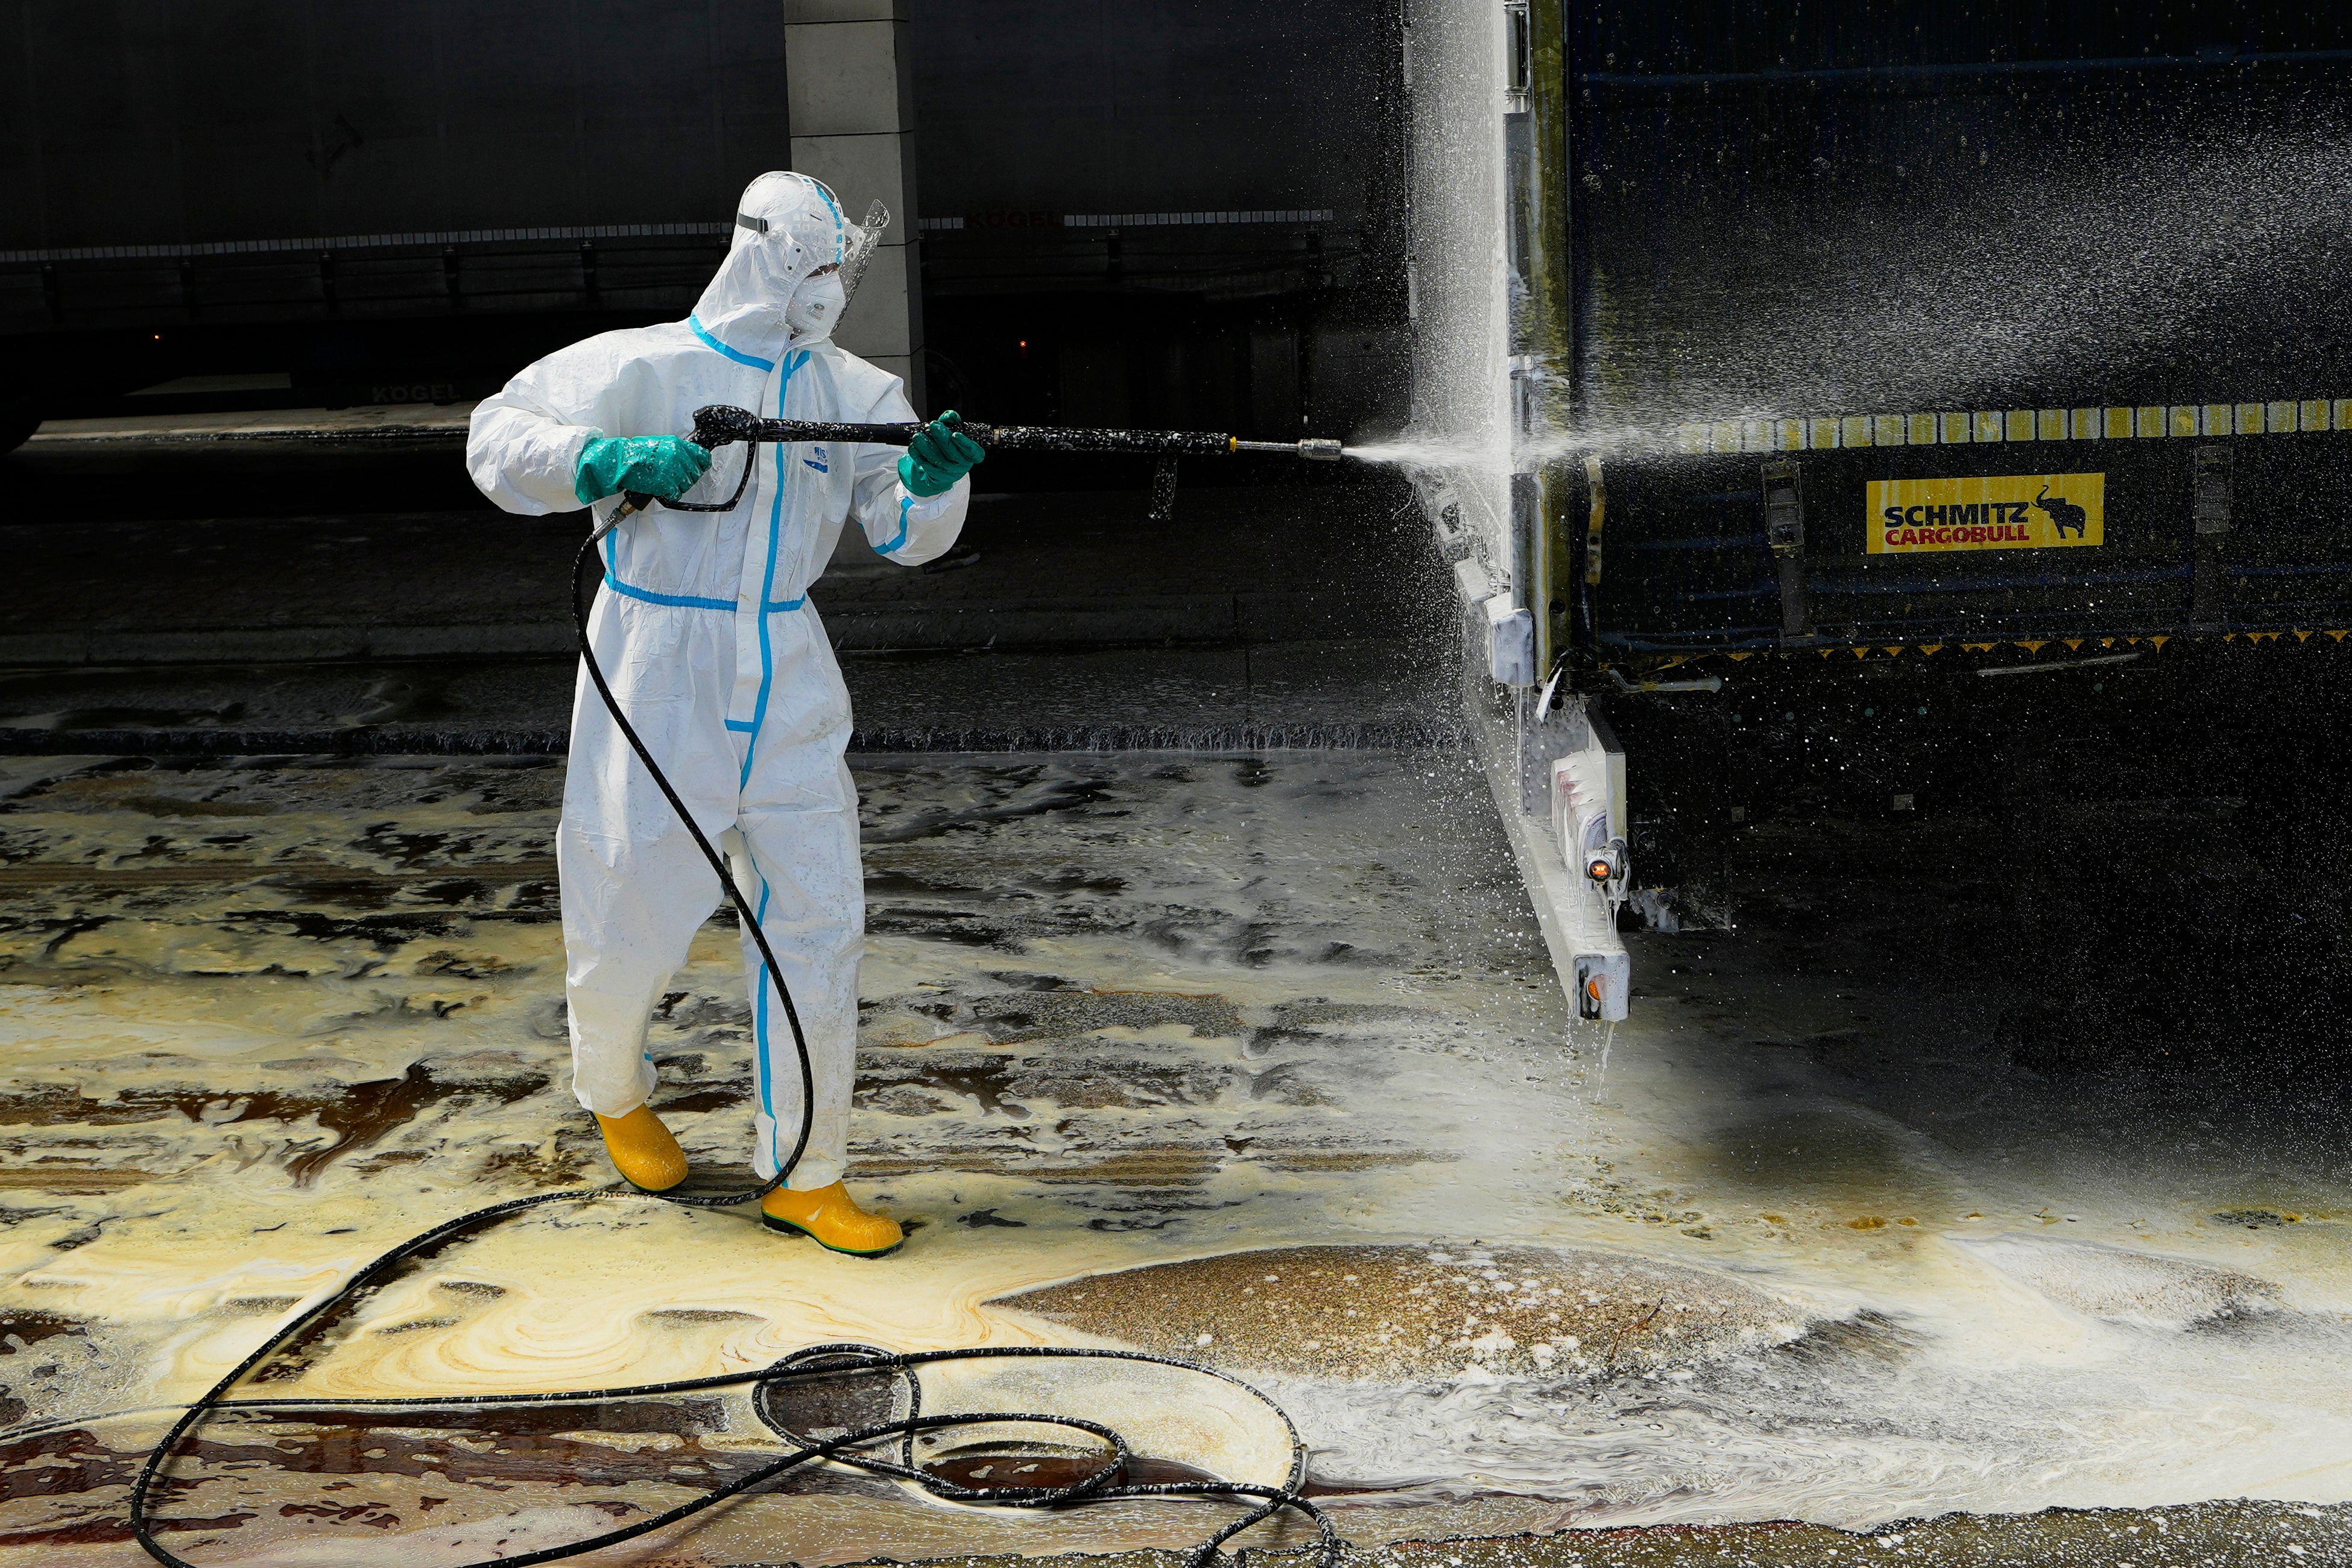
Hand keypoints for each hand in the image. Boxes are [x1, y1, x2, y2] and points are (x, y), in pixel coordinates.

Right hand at [574, 434, 711, 506]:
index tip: (699, 467)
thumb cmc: (637, 452)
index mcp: (677, 445)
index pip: (702, 455)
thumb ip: (676, 451)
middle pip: (695, 473)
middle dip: (688, 477)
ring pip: (687, 484)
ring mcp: (672, 470)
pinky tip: (662, 488)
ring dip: (678, 486)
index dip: (702, 464)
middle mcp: (677, 457)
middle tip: (676, 478)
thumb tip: (688, 459)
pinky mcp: (665, 484)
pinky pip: (676, 494)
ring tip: (666, 482)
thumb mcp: (660, 444)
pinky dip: (670, 494)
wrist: (622, 461)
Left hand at [897, 410, 985, 497]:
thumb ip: (952, 422)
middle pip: (952, 453)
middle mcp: (962, 464)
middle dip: (942, 438)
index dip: (965, 444)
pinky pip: (925, 464)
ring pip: (937, 459)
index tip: (955, 434)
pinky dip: (918, 454)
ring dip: (926, 446)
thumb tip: (950, 415)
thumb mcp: (953, 431)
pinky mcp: (936, 475)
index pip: (973, 452)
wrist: (943, 466)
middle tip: (934, 426)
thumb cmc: (951, 446)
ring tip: (918, 436)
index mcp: (971, 454)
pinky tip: (914, 446)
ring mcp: (948, 471)